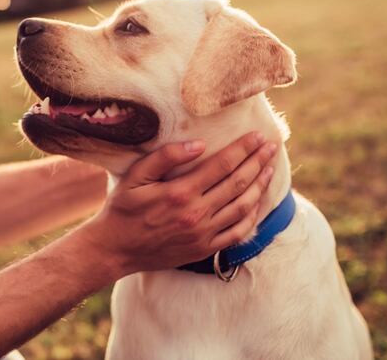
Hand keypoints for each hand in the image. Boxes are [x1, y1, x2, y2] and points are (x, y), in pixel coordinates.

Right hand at [80, 132, 276, 276]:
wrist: (115, 249)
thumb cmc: (122, 209)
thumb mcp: (135, 177)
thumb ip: (164, 157)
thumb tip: (198, 144)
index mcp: (180, 192)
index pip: (222, 165)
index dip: (243, 149)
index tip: (258, 136)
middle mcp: (196, 214)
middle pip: (238, 183)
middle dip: (258, 162)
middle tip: (271, 147)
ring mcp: (203, 234)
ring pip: (243, 206)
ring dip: (260, 186)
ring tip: (269, 169)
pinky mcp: (204, 249)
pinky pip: (237, 232)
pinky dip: (252, 216)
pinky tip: (257, 202)